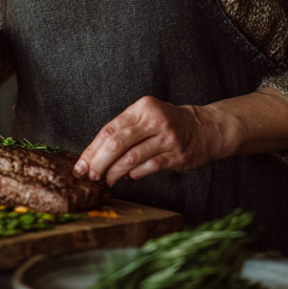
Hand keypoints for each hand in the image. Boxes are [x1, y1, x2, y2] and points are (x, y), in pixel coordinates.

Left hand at [73, 96, 227, 186]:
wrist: (207, 128)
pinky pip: (148, 168)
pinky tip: (128, 177)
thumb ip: (125, 131)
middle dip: (99, 163)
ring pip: (131, 158)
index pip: (109, 129)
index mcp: (142, 108)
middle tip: (90, 176)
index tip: (81, 165)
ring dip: (114, 173)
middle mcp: (154, 120)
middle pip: (117, 143)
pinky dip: (134, 175)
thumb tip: (97, 156)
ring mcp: (167, 138)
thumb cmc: (170, 124)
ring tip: (106, 180)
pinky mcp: (177, 155)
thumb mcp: (147, 117)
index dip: (92, 150)